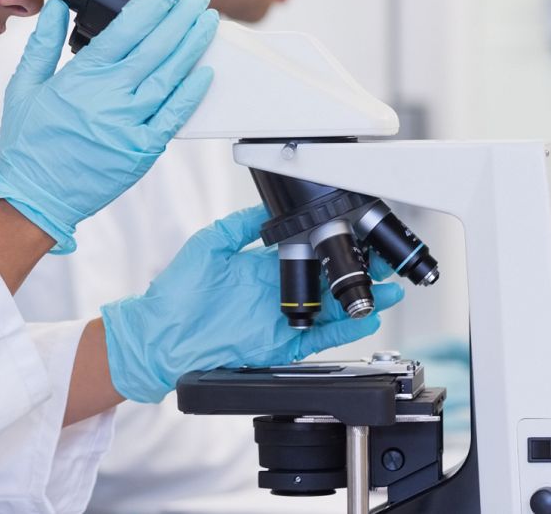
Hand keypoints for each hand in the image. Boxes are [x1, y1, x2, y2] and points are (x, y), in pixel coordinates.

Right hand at [0, 0, 217, 252]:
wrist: (33, 196)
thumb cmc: (27, 144)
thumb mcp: (24, 86)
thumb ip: (42, 43)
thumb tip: (56, 7)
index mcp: (80, 78)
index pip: (125, 30)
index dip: (152, 6)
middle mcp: (109, 97)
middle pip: (156, 48)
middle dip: (181, 18)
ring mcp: (128, 125)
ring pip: (170, 76)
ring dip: (192, 46)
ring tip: (207, 22)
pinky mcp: (141, 151)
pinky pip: (174, 117)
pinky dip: (192, 93)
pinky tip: (206, 72)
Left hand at [101, 206, 406, 403]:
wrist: (161, 336)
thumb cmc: (176, 293)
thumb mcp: (208, 246)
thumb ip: (238, 225)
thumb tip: (265, 204)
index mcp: (260, 267)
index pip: (307, 252)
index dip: (332, 244)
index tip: (355, 233)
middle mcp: (276, 293)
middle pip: (327, 280)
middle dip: (358, 271)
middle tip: (385, 261)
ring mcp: (281, 320)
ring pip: (331, 309)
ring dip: (360, 300)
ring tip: (389, 290)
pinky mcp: (281, 345)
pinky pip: (320, 338)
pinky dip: (343, 329)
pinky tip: (365, 319)